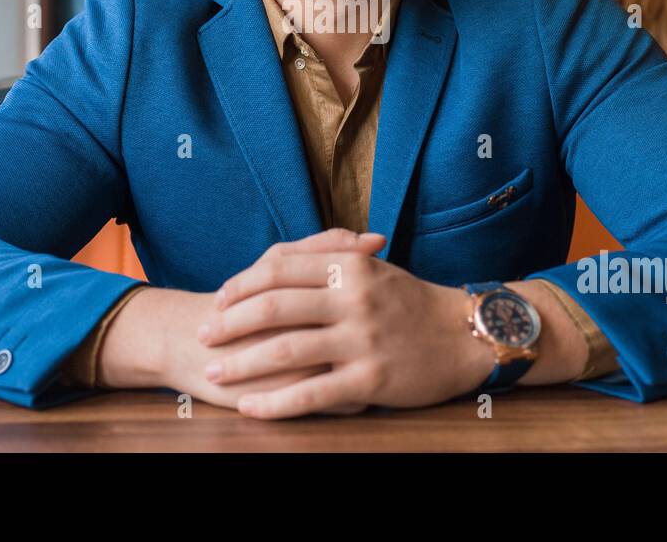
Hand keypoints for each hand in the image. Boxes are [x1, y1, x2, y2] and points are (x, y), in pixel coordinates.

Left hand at [199, 228, 495, 418]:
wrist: (464, 335)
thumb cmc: (409, 301)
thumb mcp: (371, 267)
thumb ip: (325, 259)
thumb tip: (271, 263)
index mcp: (349, 266)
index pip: (278, 270)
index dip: (240, 286)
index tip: (216, 301)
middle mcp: (353, 298)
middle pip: (273, 307)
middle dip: (230, 324)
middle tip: (203, 337)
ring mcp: (362, 339)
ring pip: (285, 349)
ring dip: (242, 362)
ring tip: (215, 372)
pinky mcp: (371, 378)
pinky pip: (312, 393)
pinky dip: (275, 402)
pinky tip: (250, 407)